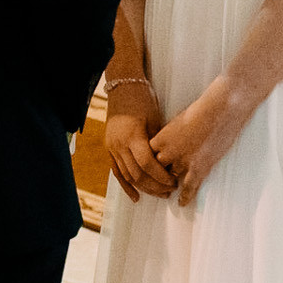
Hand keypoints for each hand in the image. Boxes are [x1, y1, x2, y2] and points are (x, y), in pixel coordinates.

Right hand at [102, 83, 173, 202]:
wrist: (122, 86)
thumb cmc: (142, 99)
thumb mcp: (154, 119)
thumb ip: (158, 142)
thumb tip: (169, 163)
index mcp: (133, 136)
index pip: (148, 165)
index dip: (161, 176)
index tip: (174, 181)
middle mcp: (120, 145)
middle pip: (137, 174)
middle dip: (155, 186)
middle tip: (169, 191)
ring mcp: (112, 148)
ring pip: (127, 176)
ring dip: (143, 187)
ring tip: (159, 193)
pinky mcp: (109, 148)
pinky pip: (117, 172)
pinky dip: (126, 186)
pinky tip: (135, 196)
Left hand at [148, 79, 254, 206]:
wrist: (221, 109)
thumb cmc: (202, 108)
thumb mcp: (179, 120)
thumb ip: (172, 134)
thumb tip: (171, 142)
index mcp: (162, 137)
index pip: (148, 156)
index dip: (149, 162)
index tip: (150, 166)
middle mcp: (169, 151)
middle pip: (156, 169)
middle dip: (157, 175)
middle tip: (157, 181)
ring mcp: (184, 161)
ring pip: (170, 179)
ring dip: (169, 185)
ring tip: (168, 192)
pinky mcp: (199, 167)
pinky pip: (189, 187)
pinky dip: (185, 196)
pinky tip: (182, 203)